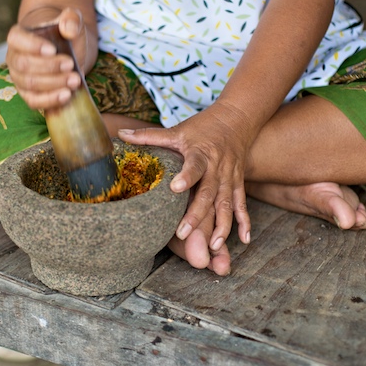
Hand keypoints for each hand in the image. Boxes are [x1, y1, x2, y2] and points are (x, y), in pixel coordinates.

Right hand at [6, 7, 88, 110]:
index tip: (52, 50)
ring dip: (53, 84)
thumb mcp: (71, 21)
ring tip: (74, 80)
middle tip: (70, 64)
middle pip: (24, 65)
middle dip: (49, 67)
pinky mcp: (29, 95)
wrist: (68, 52)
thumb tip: (68, 28)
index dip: (32, 46)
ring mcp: (20, 78)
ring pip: (30, 84)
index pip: (16, 40)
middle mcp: (14, 58)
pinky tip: (66, 95)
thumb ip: (71, 19)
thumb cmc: (64, 35)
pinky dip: (50, 100)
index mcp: (18, 37)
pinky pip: (34, 101)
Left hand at [119, 101, 252, 273]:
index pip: (194, 165)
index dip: (186, 176)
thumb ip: (149, 136)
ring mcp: (230, 177)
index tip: (175, 188)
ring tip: (213, 245)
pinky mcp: (238, 184)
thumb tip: (120, 134)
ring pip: (227, 203)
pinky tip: (244, 240)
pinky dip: (245, 222)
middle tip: (183, 233)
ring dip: (222, 225)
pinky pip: (242, 205)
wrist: (236, 120)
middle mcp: (217, 167)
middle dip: (197, 214)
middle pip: (209, 193)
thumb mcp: (177, 130)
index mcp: (201, 153)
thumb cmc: (202, 127)